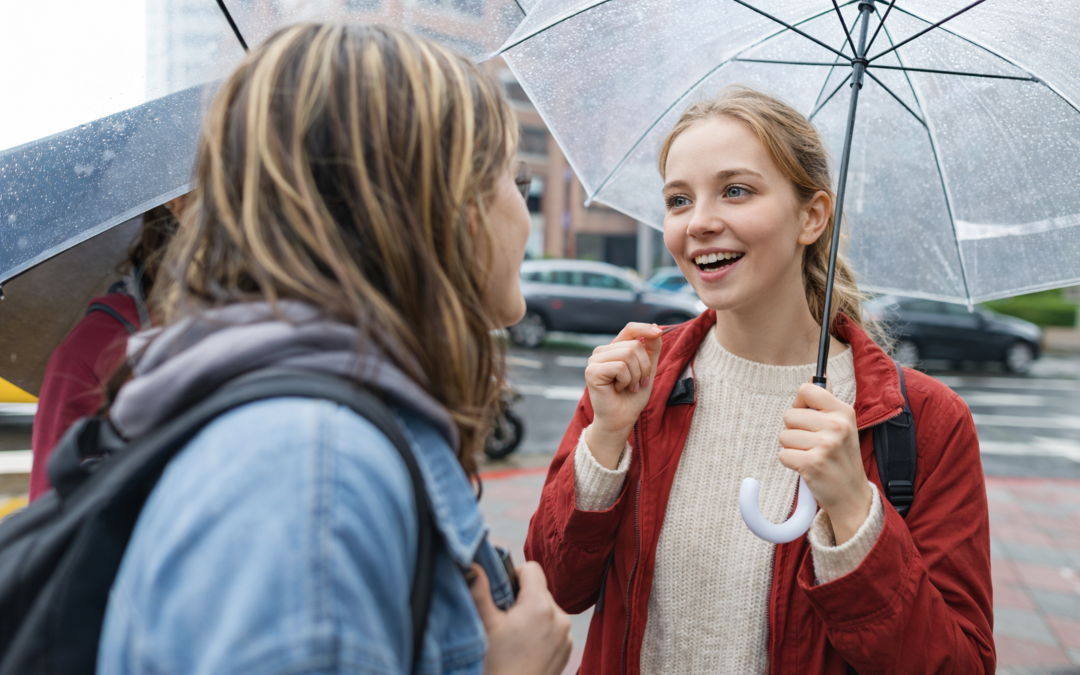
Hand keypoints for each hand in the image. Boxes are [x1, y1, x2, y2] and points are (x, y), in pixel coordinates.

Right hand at [469, 562, 571, 674]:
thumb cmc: (496, 666)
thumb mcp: (484, 625)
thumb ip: (479, 590)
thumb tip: (473, 565)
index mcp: (540, 606)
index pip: (532, 569)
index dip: (514, 575)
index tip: (501, 594)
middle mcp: (560, 618)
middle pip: (539, 590)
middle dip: (521, 599)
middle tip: (503, 620)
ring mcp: (566, 636)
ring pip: (546, 610)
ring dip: (531, 615)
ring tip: (513, 638)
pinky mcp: (567, 651)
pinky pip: (554, 628)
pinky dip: (540, 632)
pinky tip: (524, 649)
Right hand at [582, 323, 663, 468]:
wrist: (622, 419)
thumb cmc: (632, 397)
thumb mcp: (648, 369)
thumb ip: (652, 349)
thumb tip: (657, 326)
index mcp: (614, 349)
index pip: (630, 329)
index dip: (645, 328)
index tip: (659, 332)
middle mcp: (602, 351)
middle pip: (634, 345)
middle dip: (644, 367)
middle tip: (638, 383)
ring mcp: (594, 360)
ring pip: (628, 354)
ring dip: (636, 375)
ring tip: (629, 387)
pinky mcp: (592, 371)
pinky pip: (620, 367)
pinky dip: (626, 381)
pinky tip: (618, 389)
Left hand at [777, 381, 872, 544]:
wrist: (852, 496)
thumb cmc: (841, 458)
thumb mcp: (842, 426)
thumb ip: (825, 402)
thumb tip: (813, 376)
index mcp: (843, 412)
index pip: (807, 390)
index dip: (800, 404)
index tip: (808, 418)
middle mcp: (837, 426)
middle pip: (789, 415)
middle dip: (794, 431)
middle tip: (812, 444)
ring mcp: (825, 445)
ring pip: (784, 436)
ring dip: (792, 448)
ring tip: (812, 456)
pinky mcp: (812, 464)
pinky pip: (782, 454)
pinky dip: (790, 463)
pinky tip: (807, 468)